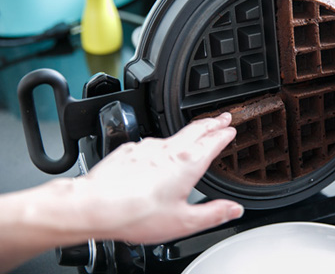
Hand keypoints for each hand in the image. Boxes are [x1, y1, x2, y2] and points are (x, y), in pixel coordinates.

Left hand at [74, 112, 243, 242]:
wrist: (95, 206)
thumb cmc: (137, 214)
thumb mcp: (184, 222)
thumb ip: (213, 214)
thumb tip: (234, 210)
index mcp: (187, 164)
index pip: (212, 141)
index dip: (224, 134)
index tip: (230, 128)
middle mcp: (168, 150)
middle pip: (196, 129)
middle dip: (211, 122)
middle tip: (222, 117)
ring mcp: (147, 148)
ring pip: (174, 135)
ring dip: (188, 133)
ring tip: (194, 134)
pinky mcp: (129, 151)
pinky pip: (151, 144)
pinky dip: (163, 145)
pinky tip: (158, 154)